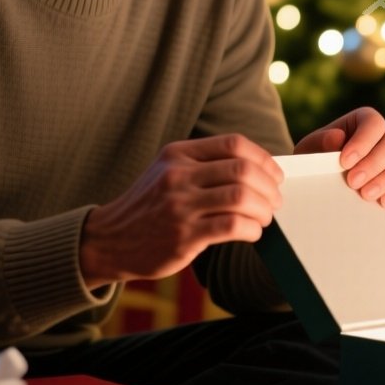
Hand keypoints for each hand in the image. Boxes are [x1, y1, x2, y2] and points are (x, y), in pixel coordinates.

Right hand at [80, 134, 283, 288]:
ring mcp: (179, 206)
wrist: (109, 240)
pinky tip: (252, 233)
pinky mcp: (183, 236)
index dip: (263, 159)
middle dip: (269, 187)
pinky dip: (251, 229)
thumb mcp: (168, 172)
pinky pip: (232, 226)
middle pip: (242, 170)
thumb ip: (204, 165)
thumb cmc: (150, 206)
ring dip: (263, 210)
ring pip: (240, 198)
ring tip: (264, 218)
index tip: (275, 175)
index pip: (234, 144)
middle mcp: (178, 175)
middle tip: (275, 201)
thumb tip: (258, 170)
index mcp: (178, 154)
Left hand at [295, 107, 384, 209]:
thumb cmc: (313, 162)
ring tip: (365, 195)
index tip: (345, 162)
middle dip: (375, 163)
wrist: (316, 186)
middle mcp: (384, 139)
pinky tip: (382, 203)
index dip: (364, 141)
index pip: (375, 123)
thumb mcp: (309, 150)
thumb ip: (320, 142)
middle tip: (353, 182)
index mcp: (363, 123)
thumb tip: (337, 138)